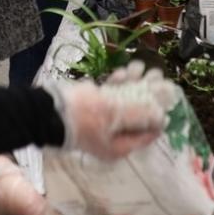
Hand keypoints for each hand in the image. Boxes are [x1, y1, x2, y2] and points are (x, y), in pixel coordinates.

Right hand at [45, 62, 171, 159]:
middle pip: (137, 115)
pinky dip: (117, 86)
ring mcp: (102, 123)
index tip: (168, 94)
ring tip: (139, 68)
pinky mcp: (93, 109)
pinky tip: (122, 73)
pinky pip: (110, 98)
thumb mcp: (114, 114)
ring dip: (132, 84)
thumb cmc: (82, 115)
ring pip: (124, 103)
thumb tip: (162, 116)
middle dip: (147, 93)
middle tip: (155, 75)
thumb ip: (139, 115)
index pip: (148, 133)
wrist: (45, 110)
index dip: (159, 113)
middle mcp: (114, 137)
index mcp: (120, 146)